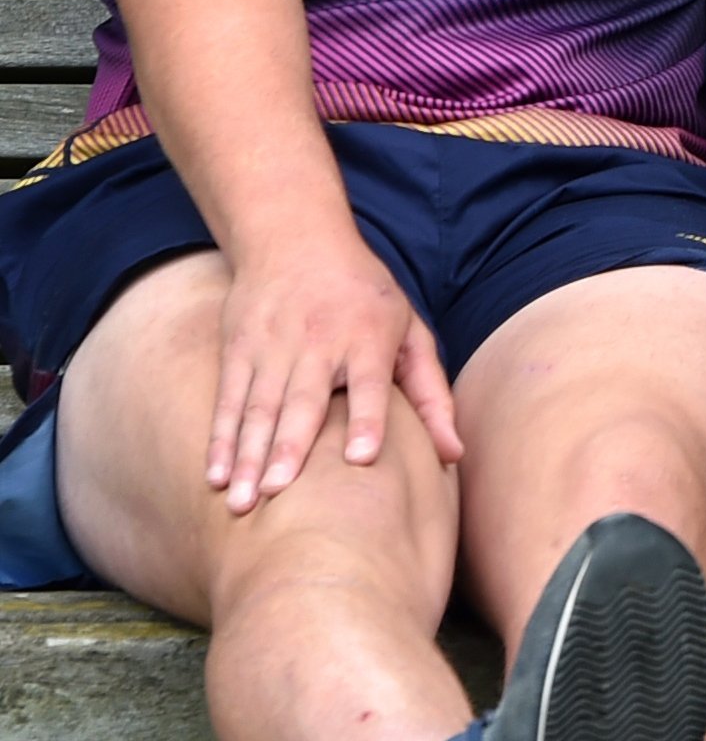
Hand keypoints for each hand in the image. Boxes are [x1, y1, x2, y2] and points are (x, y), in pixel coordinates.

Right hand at [207, 225, 461, 513]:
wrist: (296, 238)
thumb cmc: (367, 299)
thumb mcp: (410, 333)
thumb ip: (431, 394)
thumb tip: (454, 454)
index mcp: (369, 338)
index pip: (369, 383)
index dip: (367, 420)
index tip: (360, 458)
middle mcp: (319, 342)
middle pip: (303, 401)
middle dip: (290, 449)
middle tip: (280, 495)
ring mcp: (272, 346)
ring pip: (258, 407)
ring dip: (248, 455)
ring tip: (243, 501)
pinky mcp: (238, 348)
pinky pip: (228, 400)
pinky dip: (219, 439)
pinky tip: (216, 475)